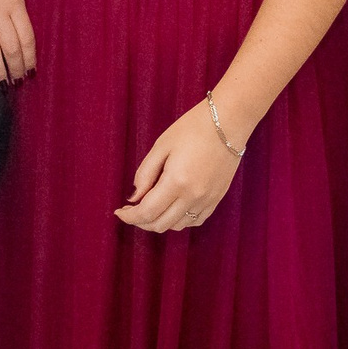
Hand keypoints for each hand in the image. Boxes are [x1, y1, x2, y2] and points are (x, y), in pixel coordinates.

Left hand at [116, 99, 244, 233]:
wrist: (228, 122)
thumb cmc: (192, 128)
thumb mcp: (161, 145)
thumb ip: (145, 173)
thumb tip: (134, 197)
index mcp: (176, 182)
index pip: (147, 212)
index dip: (130, 217)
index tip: (120, 212)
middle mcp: (193, 196)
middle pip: (160, 224)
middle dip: (141, 222)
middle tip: (132, 211)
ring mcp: (207, 200)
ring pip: (177, 226)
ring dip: (159, 222)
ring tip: (150, 208)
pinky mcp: (217, 199)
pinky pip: (194, 221)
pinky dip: (179, 220)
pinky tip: (171, 209)